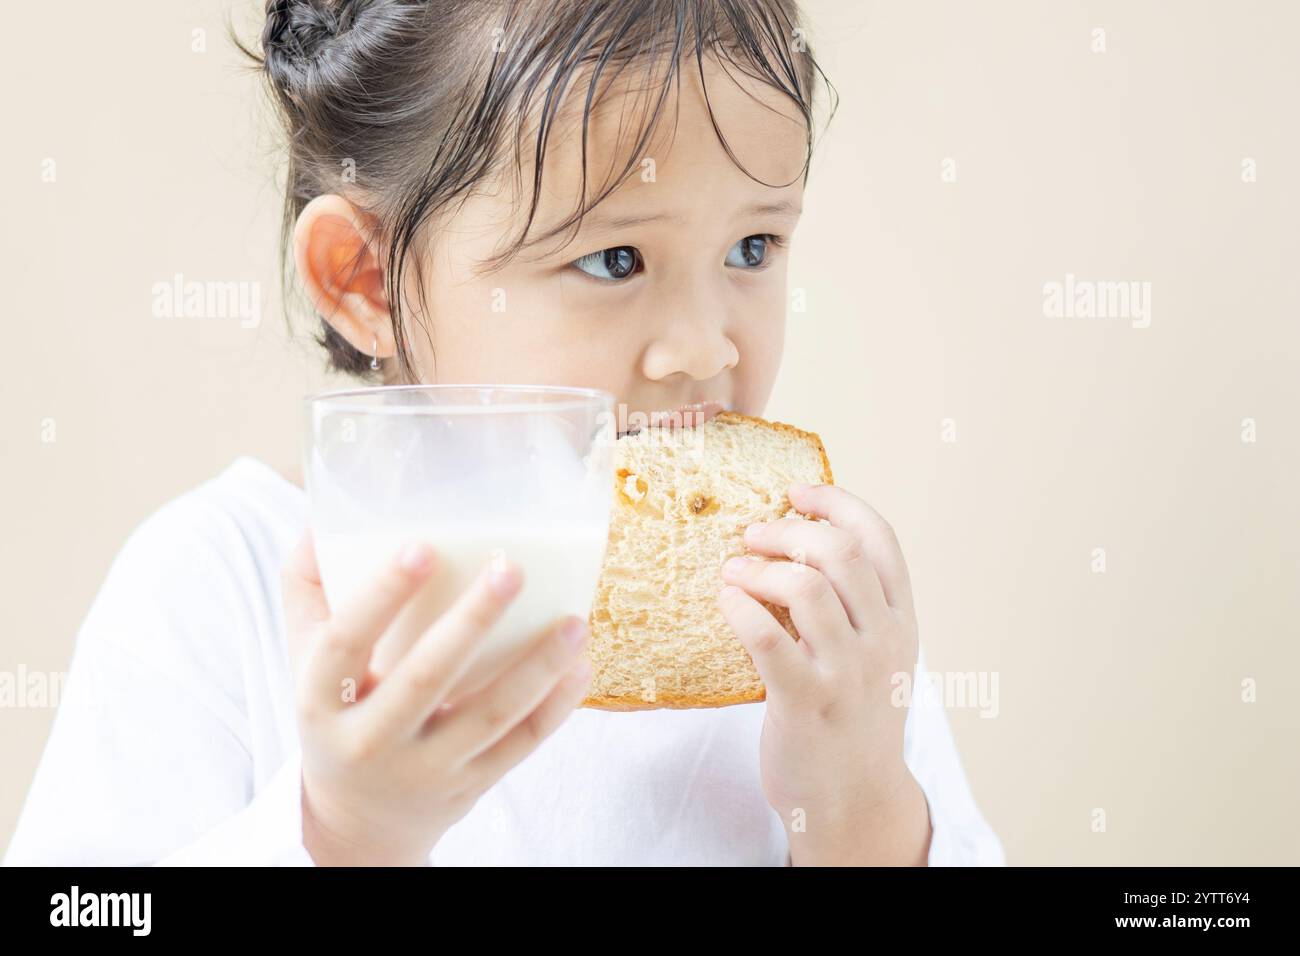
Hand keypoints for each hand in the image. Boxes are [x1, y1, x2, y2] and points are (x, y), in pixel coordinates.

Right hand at [281, 527, 591, 865]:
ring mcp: (425, 769)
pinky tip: (580, 666)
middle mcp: (370, 740)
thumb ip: (308, 587)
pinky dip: (555, 707)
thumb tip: (319, 517)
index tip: (423, 547)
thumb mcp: (306, 659)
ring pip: (487, 716)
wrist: (358, 819)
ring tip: (573, 622)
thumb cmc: (339, 711)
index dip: (381, 595)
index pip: (345, 643)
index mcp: (322, 698)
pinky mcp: (470, 785)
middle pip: (424, 678)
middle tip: (511, 569)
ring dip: (536, 667)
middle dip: (472, 622)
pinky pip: (519, 745)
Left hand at [717, 483, 930, 864]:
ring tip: (734, 571)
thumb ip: (856, 604)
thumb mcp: (877, 655)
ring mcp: (847, 672)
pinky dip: (740, 609)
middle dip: (789, 529)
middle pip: (839, 551)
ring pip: (806, 587)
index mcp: (901, 621)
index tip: (796, 492)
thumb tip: (799, 539)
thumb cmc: (852, 716)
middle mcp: (882, 641)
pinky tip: (727, 604)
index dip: (837, 501)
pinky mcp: (806, 702)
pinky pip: (767, 638)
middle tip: (753, 533)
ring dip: (759, 567)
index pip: (880, 538)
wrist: (855, 798)